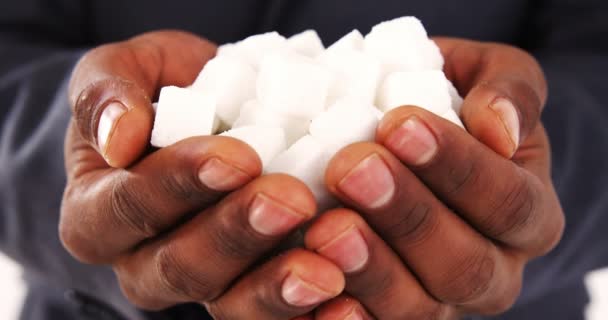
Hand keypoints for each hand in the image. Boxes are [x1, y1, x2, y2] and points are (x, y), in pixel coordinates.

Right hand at [60, 31, 343, 318]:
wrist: (215, 112)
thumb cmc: (167, 93)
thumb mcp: (123, 71)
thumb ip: (105, 92)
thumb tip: (118, 137)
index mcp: (98, 214)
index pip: (127, 207)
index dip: (181, 184)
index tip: (238, 157)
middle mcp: (144, 261)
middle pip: (181, 266)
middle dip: (238, 234)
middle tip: (292, 201)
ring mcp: (202, 283)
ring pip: (230, 304)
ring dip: (277, 288)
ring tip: (325, 271)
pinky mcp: (249, 292)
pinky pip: (272, 315)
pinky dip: (308, 314)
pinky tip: (344, 298)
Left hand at [305, 38, 564, 318]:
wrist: (411, 141)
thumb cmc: (451, 104)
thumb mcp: (489, 78)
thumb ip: (508, 91)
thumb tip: (500, 129)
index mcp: (529, 216)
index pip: (508, 202)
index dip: (457, 166)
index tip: (399, 125)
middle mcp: (494, 270)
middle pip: (465, 264)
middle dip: (407, 217)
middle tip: (352, 170)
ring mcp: (442, 300)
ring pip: (419, 307)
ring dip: (370, 267)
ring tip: (325, 226)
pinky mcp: (391, 312)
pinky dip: (342, 314)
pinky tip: (311, 281)